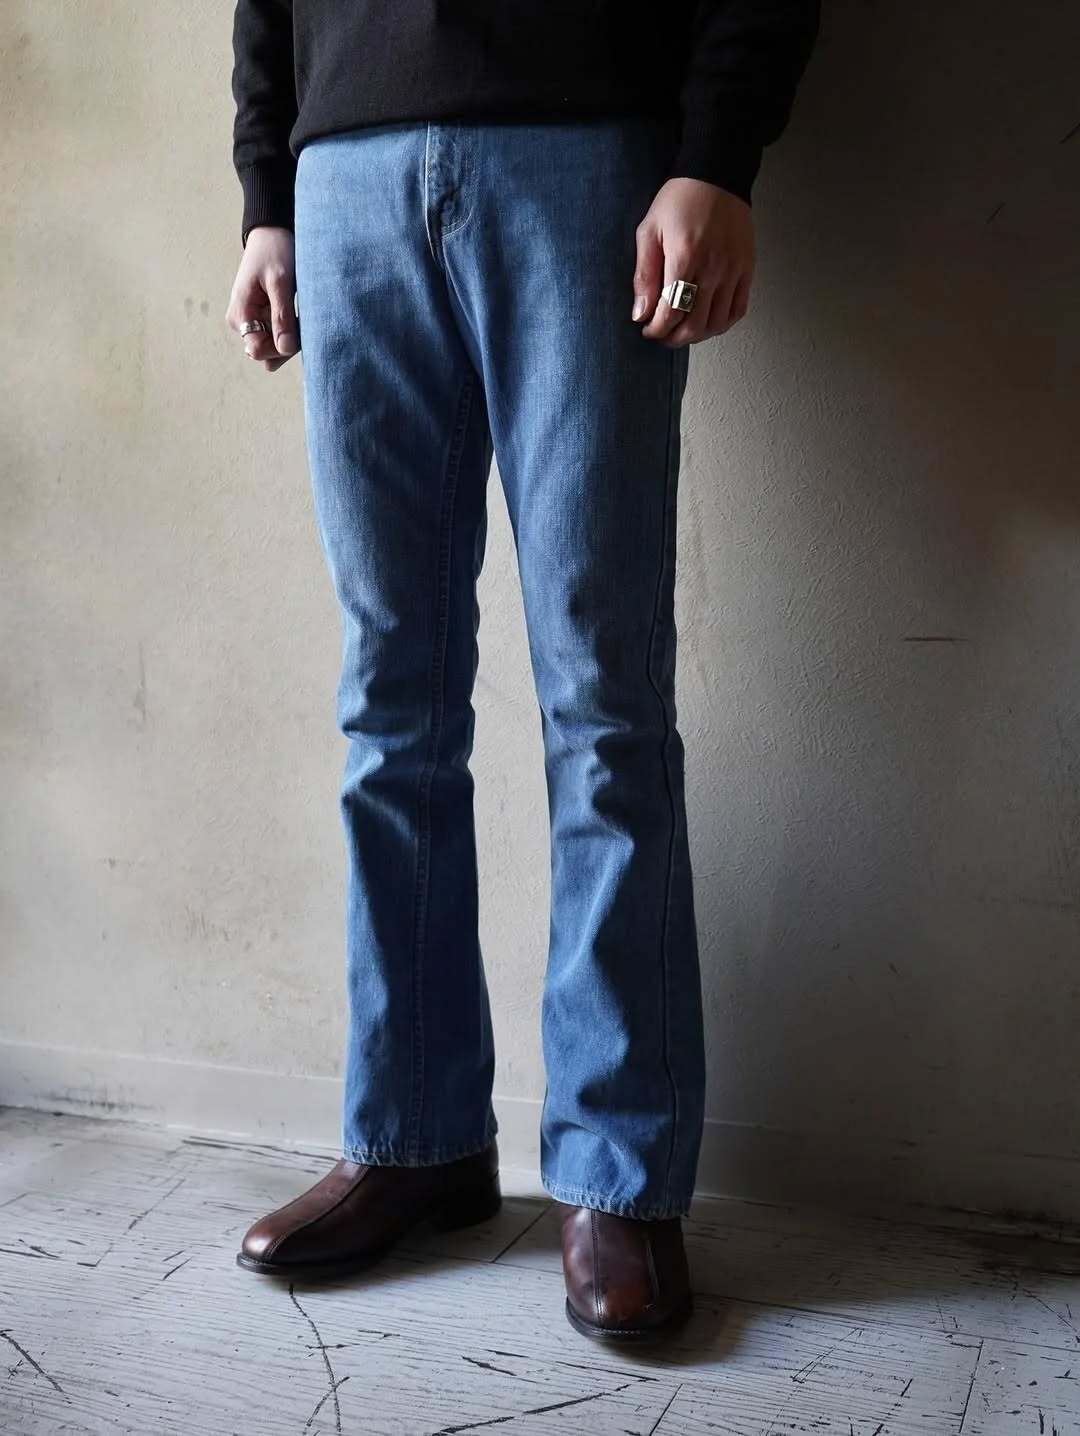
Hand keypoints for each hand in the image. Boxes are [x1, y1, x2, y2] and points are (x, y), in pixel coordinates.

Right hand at [225, 226, 299, 371]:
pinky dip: (290, 330)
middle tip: (302, 320)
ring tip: (299, 313)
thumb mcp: (280, 282)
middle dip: (287, 343)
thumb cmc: (274, 251)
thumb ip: (282, 316)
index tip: (297, 329)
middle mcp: (241, 322)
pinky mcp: (261, 318)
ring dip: (290, 337)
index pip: (258, 351)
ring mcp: (251, 321)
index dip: (280, 347)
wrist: (272, 232)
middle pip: (266, 354)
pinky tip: (296, 314)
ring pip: (273, 348)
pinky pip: (276, 337)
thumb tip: (285, 349)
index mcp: (240, 314)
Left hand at [632, 178, 754, 347]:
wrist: (717, 175)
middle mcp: (713, 268)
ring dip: (697, 335)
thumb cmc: (679, 201)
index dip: (657, 329)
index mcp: (685, 258)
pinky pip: (738, 310)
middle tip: (662, 336)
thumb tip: (640, 313)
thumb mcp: (649, 231)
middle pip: (694, 324)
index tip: (647, 329)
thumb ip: (644, 275)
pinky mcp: (747, 269)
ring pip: (717, 323)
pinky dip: (722, 324)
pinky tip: (707, 322)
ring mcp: (733, 270)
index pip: (671, 312)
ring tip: (682, 330)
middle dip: (674, 338)